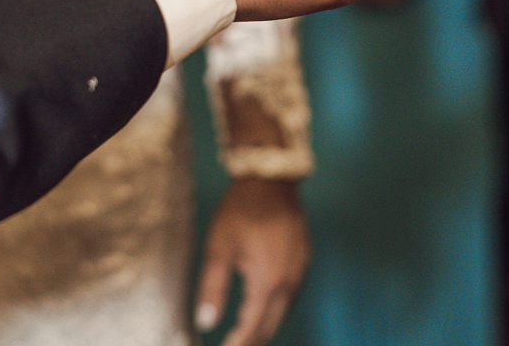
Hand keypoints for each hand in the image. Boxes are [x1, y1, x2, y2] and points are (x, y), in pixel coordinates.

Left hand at [194, 178, 310, 345]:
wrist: (271, 179)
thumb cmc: (242, 210)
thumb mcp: (219, 248)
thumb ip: (212, 288)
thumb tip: (205, 323)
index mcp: (268, 282)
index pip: (252, 330)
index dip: (236, 345)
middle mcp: (289, 281)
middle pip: (270, 327)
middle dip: (250, 341)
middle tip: (230, 345)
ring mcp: (300, 271)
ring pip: (283, 313)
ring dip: (262, 326)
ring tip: (240, 333)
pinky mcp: (304, 261)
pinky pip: (290, 296)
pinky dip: (274, 309)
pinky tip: (260, 306)